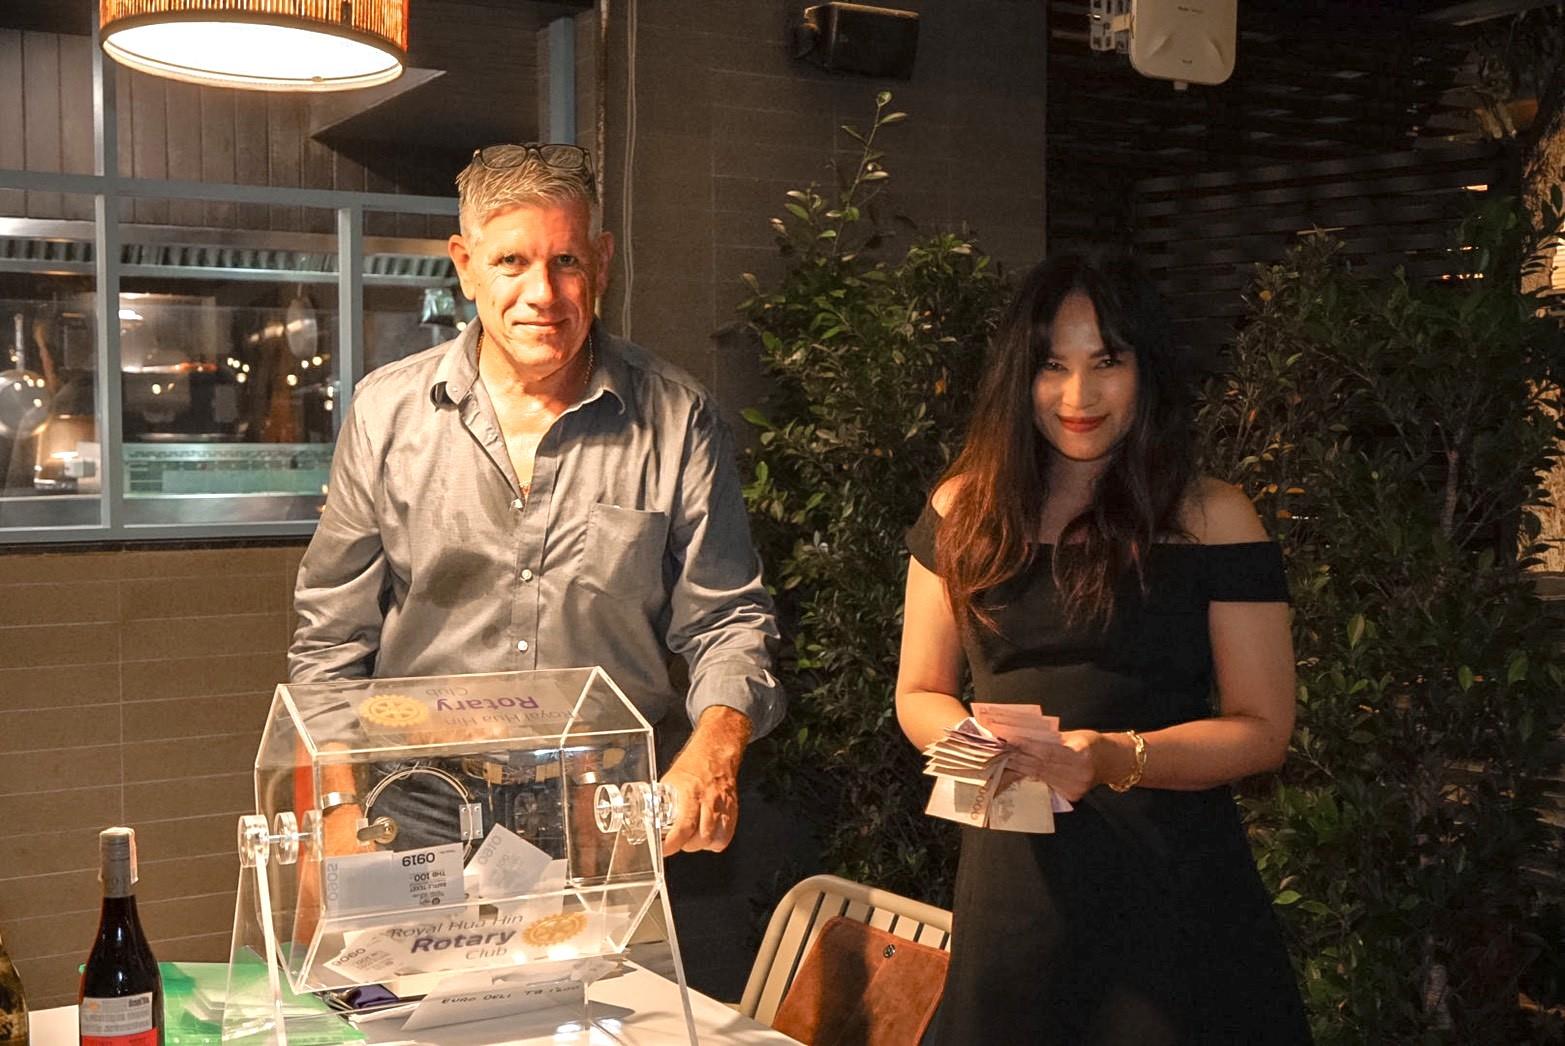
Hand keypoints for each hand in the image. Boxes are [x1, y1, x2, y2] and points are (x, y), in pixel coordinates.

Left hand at [660, 706, 750, 855]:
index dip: (672, 844)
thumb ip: (662, 801)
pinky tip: (707, 836)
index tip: (663, 848)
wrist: (716, 752)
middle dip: (687, 846)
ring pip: (716, 840)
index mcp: (690, 793)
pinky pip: (726, 835)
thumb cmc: (692, 764)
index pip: (682, 828)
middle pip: (701, 838)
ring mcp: (723, 806)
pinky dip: (716, 841)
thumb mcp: (670, 780)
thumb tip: (649, 817)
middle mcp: (709, 801)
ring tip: (693, 839)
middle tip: (678, 841)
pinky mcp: (732, 809)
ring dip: (702, 845)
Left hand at [1007, 729, 1105, 802]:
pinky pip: (1046, 786)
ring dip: (1020, 769)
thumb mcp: (1074, 735)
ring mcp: (1075, 788)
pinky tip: (1016, 774)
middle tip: (999, 752)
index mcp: (1081, 754)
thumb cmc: (1092, 744)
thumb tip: (1024, 737)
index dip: (1027, 747)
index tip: (1010, 742)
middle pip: (1041, 766)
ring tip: (1003, 762)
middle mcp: (1079, 774)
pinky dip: (1030, 779)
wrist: (1112, 762)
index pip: (1047, 751)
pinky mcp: (1071, 796)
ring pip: (1040, 777)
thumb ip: (1051, 739)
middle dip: (1018, 759)